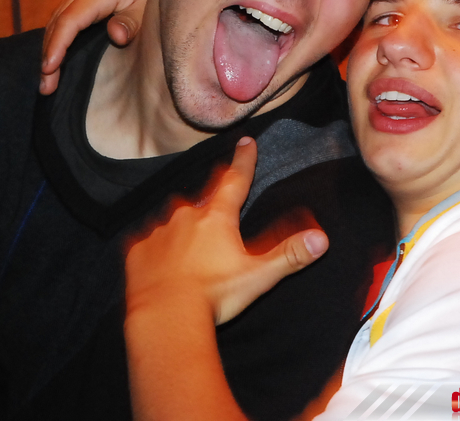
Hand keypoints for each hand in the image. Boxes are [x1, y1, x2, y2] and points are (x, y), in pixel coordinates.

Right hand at [39, 0, 156, 94]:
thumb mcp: (149, 6)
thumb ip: (132, 22)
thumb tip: (116, 35)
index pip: (69, 21)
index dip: (57, 46)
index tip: (48, 69)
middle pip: (56, 24)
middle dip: (47, 56)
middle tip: (45, 87)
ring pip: (56, 22)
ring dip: (48, 50)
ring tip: (46, 80)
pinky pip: (63, 18)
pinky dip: (56, 40)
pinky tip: (55, 59)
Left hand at [125, 138, 329, 325]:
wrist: (165, 318)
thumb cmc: (214, 296)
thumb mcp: (258, 276)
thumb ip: (289, 255)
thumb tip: (321, 238)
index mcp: (216, 218)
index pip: (235, 180)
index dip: (243, 160)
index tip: (245, 141)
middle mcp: (186, 217)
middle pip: (200, 203)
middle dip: (207, 209)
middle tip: (212, 227)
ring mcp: (159, 232)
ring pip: (173, 222)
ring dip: (181, 231)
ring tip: (187, 255)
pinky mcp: (138, 251)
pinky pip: (149, 245)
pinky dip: (157, 252)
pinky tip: (162, 269)